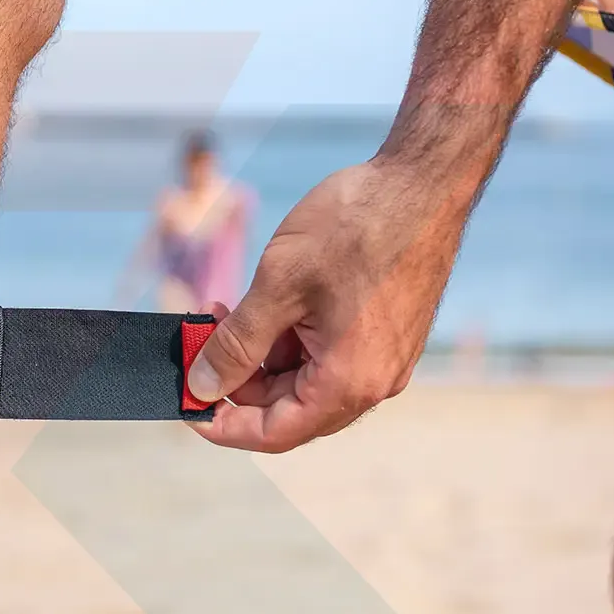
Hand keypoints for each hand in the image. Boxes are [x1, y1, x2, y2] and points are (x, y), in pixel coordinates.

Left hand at [185, 158, 471, 451]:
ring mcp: (383, 361)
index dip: (224, 425)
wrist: (424, 180)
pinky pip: (328, 358)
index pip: (274, 433)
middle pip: (288, 409)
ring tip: (234, 306)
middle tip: (204, 336)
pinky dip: (292, 339)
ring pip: (304, 381)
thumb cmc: (357, 224)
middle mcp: (372, 382)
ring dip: (262, 355)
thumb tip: (202, 385)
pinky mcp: (386, 337)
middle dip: (239, 379)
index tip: (189, 406)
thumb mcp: (278, 284)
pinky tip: (273, 302)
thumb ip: (236, 344)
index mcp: (349, 381)